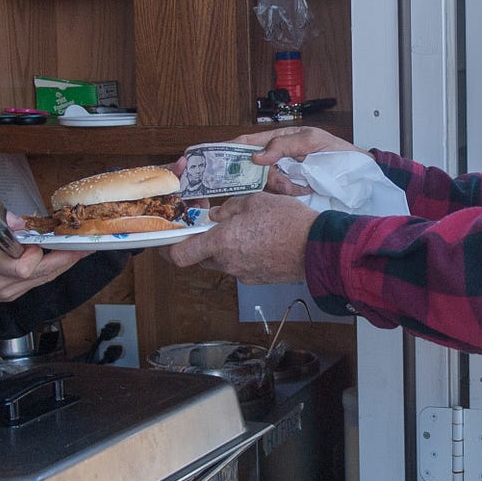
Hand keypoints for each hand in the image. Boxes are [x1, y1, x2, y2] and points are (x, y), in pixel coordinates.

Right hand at [0, 228, 83, 303]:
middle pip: (43, 274)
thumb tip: (19, 220)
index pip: (22, 268)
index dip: (35, 254)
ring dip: (65, 263)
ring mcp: (10, 291)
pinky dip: (54, 268)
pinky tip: (65, 257)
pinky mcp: (15, 294)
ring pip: (46, 278)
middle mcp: (2, 283)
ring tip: (83, 249)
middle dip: (66, 258)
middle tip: (85, 245)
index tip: (35, 240)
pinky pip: (41, 281)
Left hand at [164, 191, 316, 283]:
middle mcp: (227, 262)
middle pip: (201, 257)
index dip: (166, 251)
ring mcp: (242, 274)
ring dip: (225, 248)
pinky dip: (243, 255)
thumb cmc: (287, 221)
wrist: (317, 248)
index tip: (163, 243)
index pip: (180, 255)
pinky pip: (240, 266)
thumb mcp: (255, 201)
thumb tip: (218, 215)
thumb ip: (229, 208)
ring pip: (222, 261)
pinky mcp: (257, 279)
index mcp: (221, 242)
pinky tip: (260, 240)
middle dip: (203, 243)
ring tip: (245, 230)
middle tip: (214, 227)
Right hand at [232, 126, 361, 194]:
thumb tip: (257, 156)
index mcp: (281, 139)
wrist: (358, 174)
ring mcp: (284, 173)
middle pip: (254, 166)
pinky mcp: (290, 189)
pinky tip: (303, 189)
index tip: (220, 155)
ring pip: (266, 181)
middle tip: (278, 180)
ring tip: (297, 185)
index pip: (252, 141)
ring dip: (279, 184)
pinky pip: (279, 193)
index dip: (234, 147)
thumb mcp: (313, 141)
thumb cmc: (338, 152)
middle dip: (262, 174)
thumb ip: (285, 145)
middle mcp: (279, 156)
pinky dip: (288, 192)